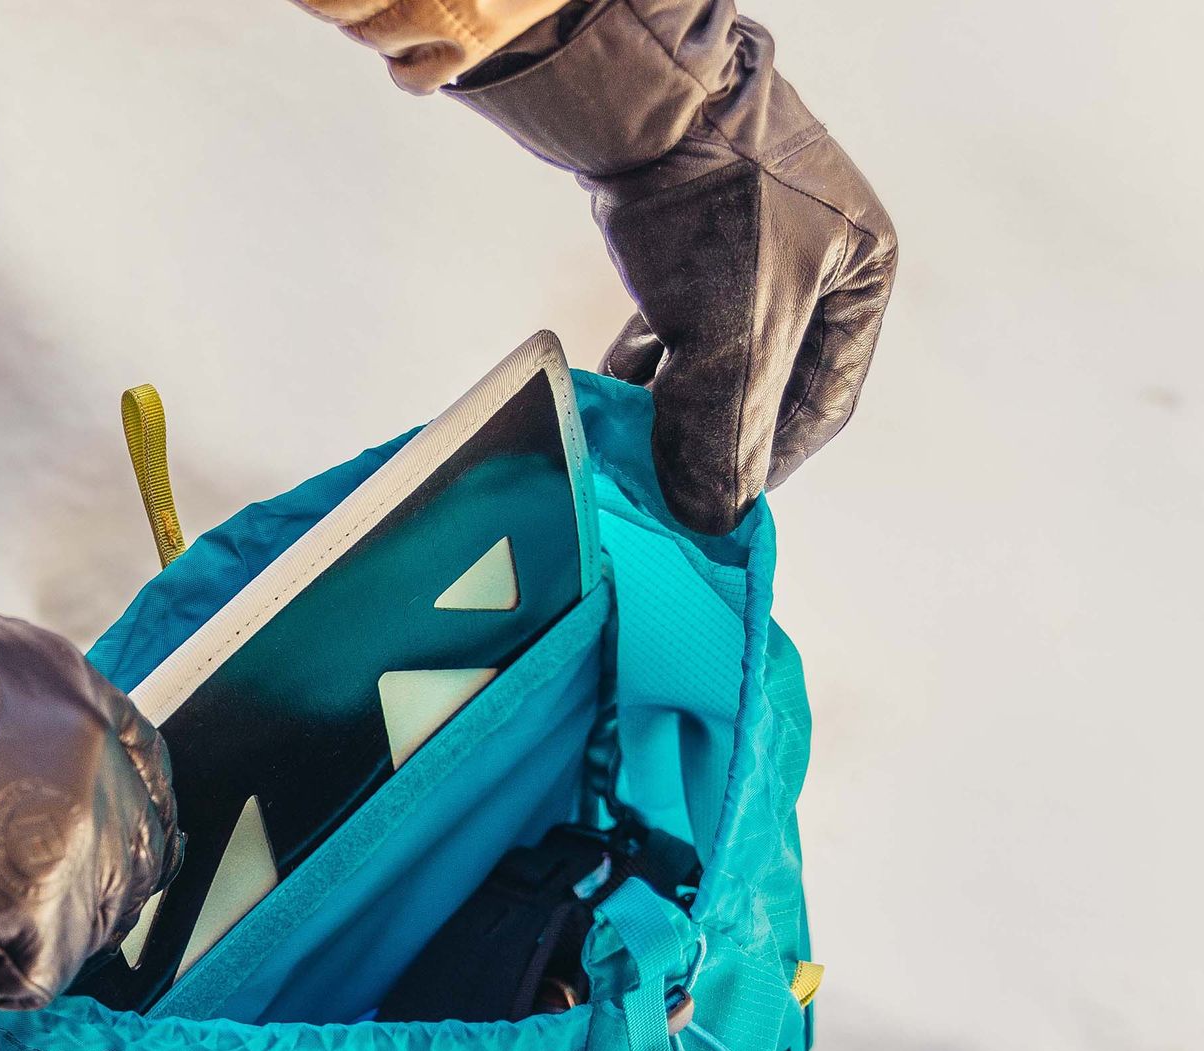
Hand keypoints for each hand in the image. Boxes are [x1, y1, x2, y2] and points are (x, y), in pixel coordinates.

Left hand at [454, 1, 895, 535]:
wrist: (651, 101)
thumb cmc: (719, 209)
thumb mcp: (730, 341)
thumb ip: (724, 436)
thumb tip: (713, 519)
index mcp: (865, 275)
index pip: (825, 401)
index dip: (772, 462)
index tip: (723, 504)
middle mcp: (822, 256)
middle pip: (764, 379)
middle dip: (712, 431)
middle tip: (667, 483)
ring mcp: (759, 241)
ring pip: (716, 349)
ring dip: (673, 403)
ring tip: (632, 449)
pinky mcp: (699, 231)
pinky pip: (680, 319)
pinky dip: (650, 363)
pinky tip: (614, 398)